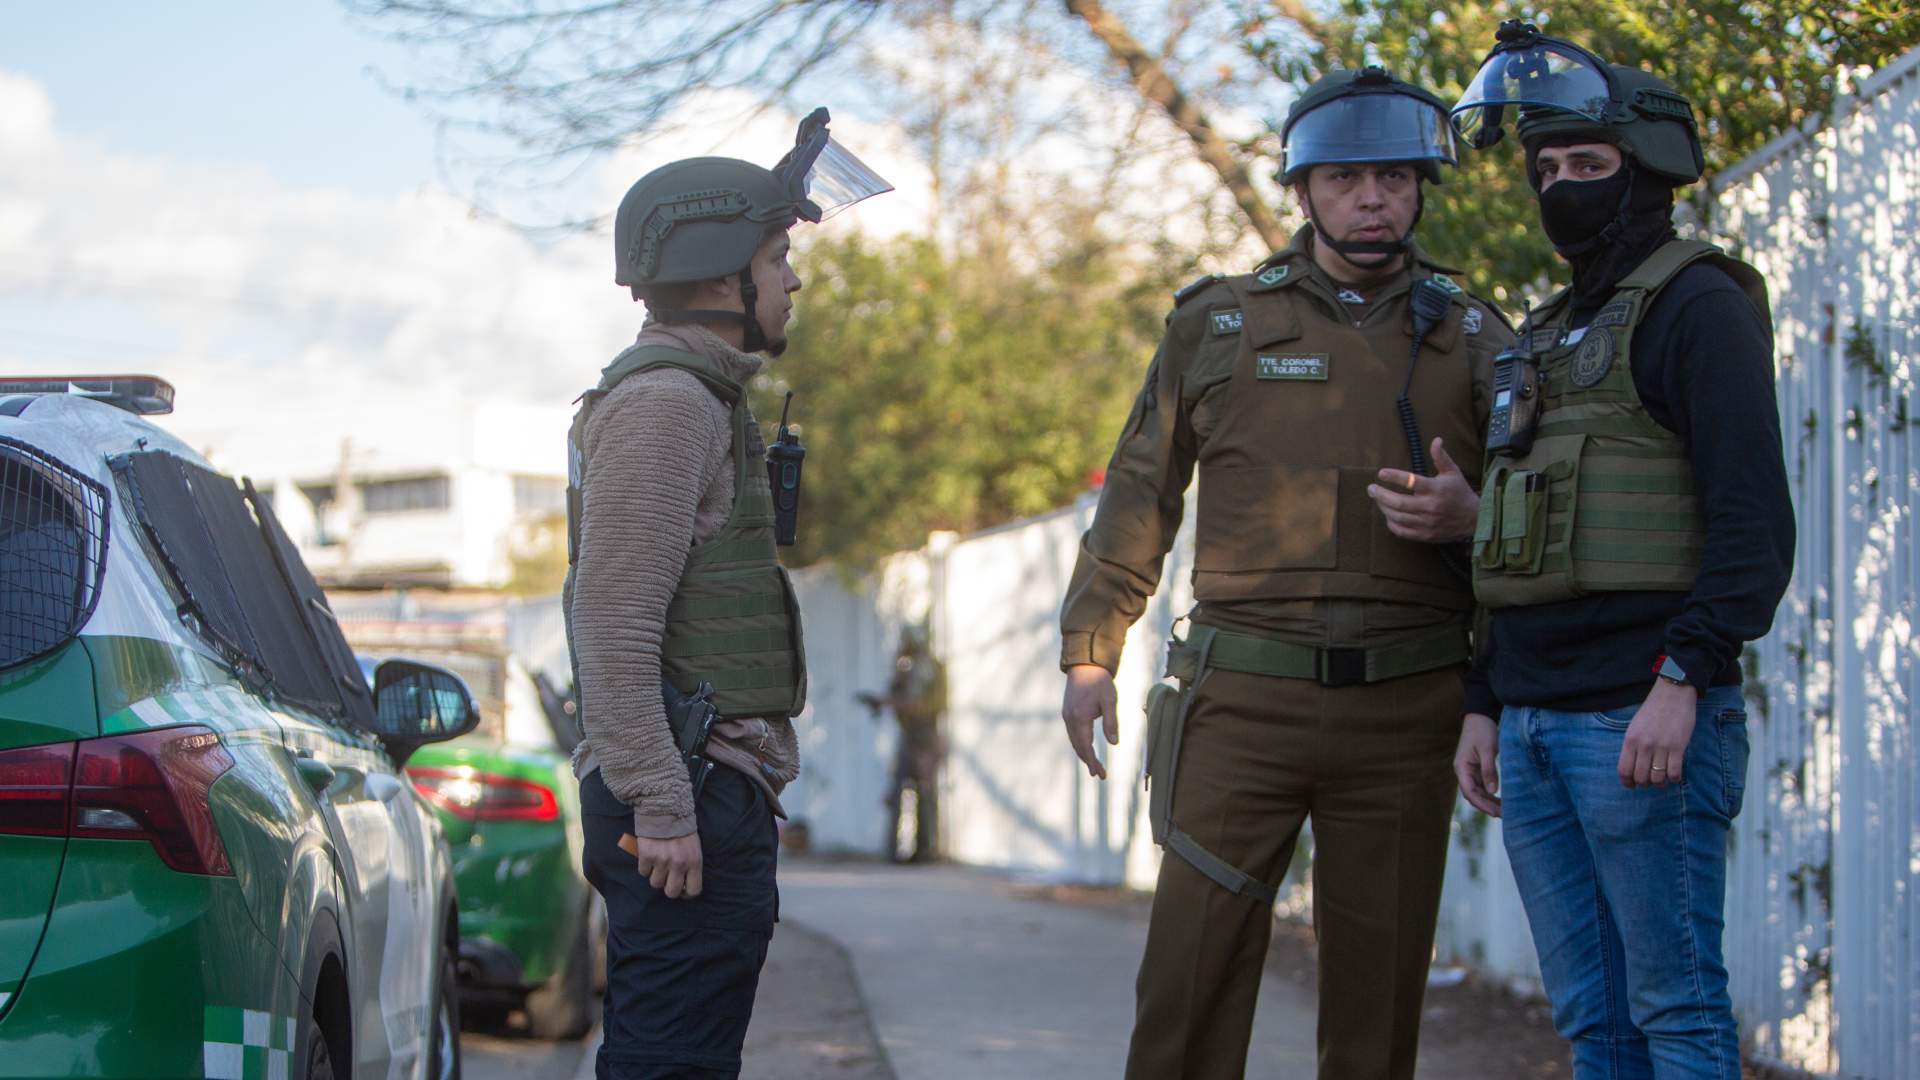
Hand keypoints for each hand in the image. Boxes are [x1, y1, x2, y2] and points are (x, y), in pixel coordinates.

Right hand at [631, 832, 702, 897]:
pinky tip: (649, 855)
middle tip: (667, 879)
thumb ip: (691, 865)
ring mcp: (662, 860)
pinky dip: (645, 866)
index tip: (681, 889)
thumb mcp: (694, 846)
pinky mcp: (647, 856)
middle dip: (668, 888)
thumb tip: (684, 884)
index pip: (694, 890)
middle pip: (671, 892)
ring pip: (655, 883)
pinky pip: (643, 872)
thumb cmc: (681, 829)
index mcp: (694, 861)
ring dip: (655, 875)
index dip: (686, 893)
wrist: (665, 808)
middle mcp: (679, 863)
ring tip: (658, 862)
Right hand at [1061, 664, 1118, 779]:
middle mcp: (1070, 719)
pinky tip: (1085, 746)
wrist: (1084, 664)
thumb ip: (1110, 722)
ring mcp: (1067, 715)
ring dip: (1083, 753)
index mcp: (1080, 718)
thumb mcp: (1109, 701)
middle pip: (1078, 746)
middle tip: (1099, 774)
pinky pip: (1072, 732)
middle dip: (1088, 761)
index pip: (1085, 746)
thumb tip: (1114, 743)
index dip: (1092, 762)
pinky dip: (1079, 743)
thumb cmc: (1099, 681)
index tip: (1100, 774)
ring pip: (1073, 740)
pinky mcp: (1068, 711)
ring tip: (1092, 764)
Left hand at [1368, 437, 1478, 542]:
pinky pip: (1401, 531)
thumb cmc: (1460, 492)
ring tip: (1377, 499)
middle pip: (1398, 502)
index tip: (1381, 473)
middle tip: (1371, 488)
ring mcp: (1427, 523)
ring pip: (1397, 517)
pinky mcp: (1425, 535)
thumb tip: (1436, 439)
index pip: (1411, 481)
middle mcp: (1430, 507)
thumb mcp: (1453, 472)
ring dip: (1383, 507)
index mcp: (1436, 489)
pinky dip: (1391, 523)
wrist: (1474, 519)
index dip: (1394, 476)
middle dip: (1380, 494)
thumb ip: (1441, 457)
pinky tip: (1388, 514)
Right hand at [1454, 713, 1501, 816]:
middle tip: (1503, 815)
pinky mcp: (1477, 768)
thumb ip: (1489, 770)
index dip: (1482, 804)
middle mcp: (1463, 771)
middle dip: (1486, 806)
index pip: (1469, 791)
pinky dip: (1490, 793)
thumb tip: (1492, 791)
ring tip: (1504, 811)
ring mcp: (1470, 770)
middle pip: (1473, 794)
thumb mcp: (1487, 750)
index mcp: (1461, 767)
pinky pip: (1483, 785)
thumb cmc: (1482, 730)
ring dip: (1489, 801)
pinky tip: (1500, 800)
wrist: (1480, 716)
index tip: (1496, 812)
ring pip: (1478, 791)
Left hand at [1618, 679, 1697, 787]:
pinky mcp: (1678, 747)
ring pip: (1657, 779)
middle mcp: (1644, 745)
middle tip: (1650, 781)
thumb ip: (1632, 746)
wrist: (1672, 694)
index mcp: (1630, 740)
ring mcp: (1661, 747)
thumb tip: (1632, 768)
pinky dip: (1674, 779)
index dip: (1627, 782)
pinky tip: (1674, 775)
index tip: (1632, 785)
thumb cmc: (1653, 710)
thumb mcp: (1634, 727)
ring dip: (1660, 783)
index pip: (1624, 770)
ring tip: (1663, 779)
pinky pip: (1675, 773)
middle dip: (1645, 784)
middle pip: (1641, 778)